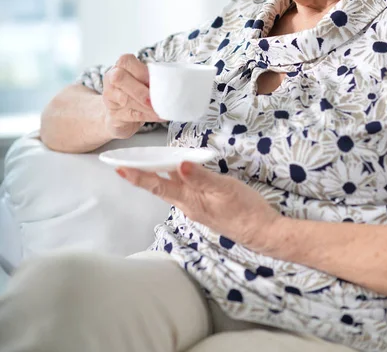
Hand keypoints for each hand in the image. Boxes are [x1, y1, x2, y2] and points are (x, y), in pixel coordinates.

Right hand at [102, 54, 162, 138]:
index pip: (126, 61)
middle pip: (119, 78)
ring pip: (125, 99)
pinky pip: (131, 115)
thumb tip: (172, 81)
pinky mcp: (114, 115)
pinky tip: (159, 115)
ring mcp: (110, 98)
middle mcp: (110, 80)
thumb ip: (151, 77)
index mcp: (120, 67)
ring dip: (146, 106)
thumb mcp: (142, 80)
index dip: (141, 71)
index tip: (154, 80)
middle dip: (139, 90)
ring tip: (161, 108)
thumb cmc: (135, 92)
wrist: (119, 114)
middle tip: (154, 98)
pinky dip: (148, 115)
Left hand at [117, 161, 283, 253]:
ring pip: (172, 188)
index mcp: (190, 200)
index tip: (119, 168)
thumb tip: (179, 165)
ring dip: (158, 174)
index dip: (138, 176)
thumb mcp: (225, 189)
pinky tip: (179, 169)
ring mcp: (196, 207)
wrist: (262, 232)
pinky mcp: (205, 206)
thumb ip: (201, 177)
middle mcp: (188, 205)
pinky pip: (184, 189)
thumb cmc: (245, 209)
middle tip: (127, 161)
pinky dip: (176, 178)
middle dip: (143, 173)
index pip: (158, 186)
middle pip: (160, 186)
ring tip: (148, 160)